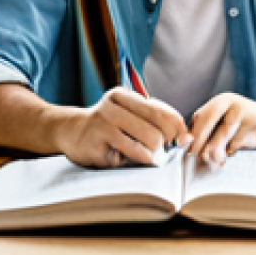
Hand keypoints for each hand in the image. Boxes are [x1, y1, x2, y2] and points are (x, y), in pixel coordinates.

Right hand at [55, 87, 191, 168]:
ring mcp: (103, 122)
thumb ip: (153, 120)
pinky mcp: (97, 142)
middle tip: (161, 151)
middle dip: (166, 143)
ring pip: (149, 138)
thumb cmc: (106, 127)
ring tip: (146, 156)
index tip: (184, 139)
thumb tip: (185, 136)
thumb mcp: (127, 116)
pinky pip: (132, 152)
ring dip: (154, 153)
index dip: (178, 126)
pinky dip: (139, 158)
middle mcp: (113, 105)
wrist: (70, 132)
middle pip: (157, 125)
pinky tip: (128, 158)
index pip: (160, 109)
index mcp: (123, 96)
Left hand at [189, 93, 255, 166]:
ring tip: (213, 158)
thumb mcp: (226, 130)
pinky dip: (233, 148)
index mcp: (219, 102)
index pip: (200, 116)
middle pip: (208, 118)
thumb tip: (190, 148)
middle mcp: (229, 101)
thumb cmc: (244, 130)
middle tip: (196, 155)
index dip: (193, 134)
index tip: (188, 150)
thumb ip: (210, 135)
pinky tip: (231, 153)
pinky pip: (240, 137)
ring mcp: (243, 108)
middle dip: (200, 139)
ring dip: (216, 147)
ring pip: (224, 130)